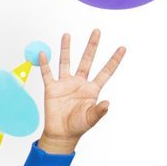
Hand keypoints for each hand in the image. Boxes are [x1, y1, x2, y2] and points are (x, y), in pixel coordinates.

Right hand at [36, 30, 125, 154]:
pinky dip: (44, 64)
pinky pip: (47, 73)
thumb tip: (107, 103)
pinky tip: (43, 53)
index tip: (123, 48)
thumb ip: (99, 111)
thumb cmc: (78, 126)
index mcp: (92, 89)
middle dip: (92, 46)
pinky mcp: (52, 88)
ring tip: (67, 35)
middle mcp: (80, 83)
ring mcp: (65, 84)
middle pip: (87, 60)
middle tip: (97, 31)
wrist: (61, 134)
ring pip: (66, 62)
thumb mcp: (91, 118)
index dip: (114, 60)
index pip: (106, 71)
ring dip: (67, 48)